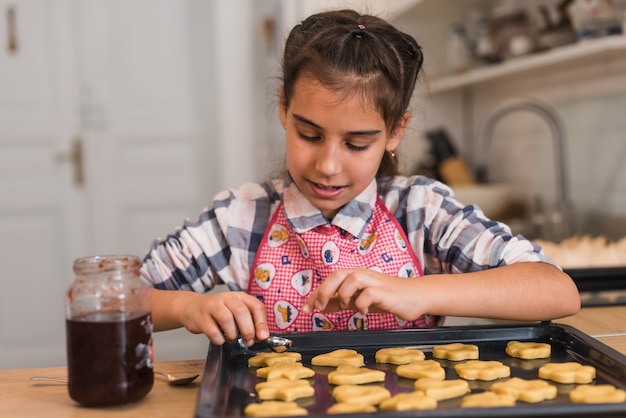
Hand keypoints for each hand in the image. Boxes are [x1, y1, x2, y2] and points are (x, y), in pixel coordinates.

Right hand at [178, 291, 268, 346]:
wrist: (193, 307)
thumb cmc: (220, 312)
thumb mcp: (237, 312)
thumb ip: (251, 322)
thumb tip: (262, 336)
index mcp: (240, 296)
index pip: (256, 306)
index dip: (262, 323)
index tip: (262, 336)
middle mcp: (227, 298)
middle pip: (242, 312)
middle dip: (248, 331)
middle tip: (248, 341)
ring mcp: (213, 307)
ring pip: (227, 320)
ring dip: (233, 335)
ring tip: (232, 338)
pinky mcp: (201, 318)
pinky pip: (213, 332)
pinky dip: (220, 339)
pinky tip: (220, 338)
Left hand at [301, 268, 421, 319]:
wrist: (414, 297)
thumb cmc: (386, 298)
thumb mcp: (359, 300)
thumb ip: (341, 301)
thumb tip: (321, 305)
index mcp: (354, 275)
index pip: (330, 280)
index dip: (316, 294)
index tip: (305, 309)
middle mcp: (362, 274)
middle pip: (337, 275)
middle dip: (324, 291)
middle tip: (319, 308)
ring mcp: (374, 281)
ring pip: (351, 279)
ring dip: (344, 295)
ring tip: (347, 308)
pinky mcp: (385, 292)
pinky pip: (368, 294)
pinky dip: (362, 304)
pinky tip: (364, 312)